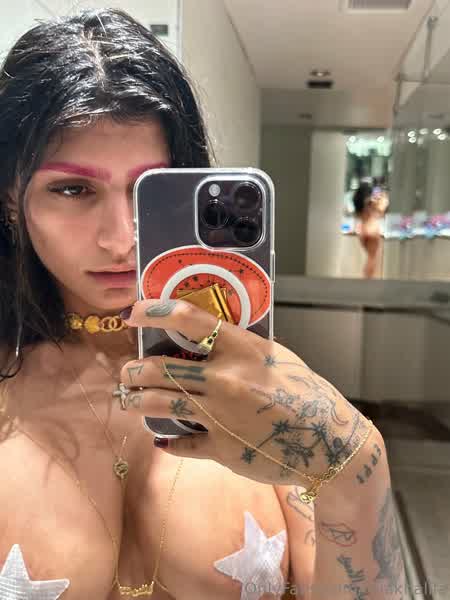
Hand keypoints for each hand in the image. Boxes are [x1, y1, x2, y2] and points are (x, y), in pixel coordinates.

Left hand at [120, 299, 371, 487]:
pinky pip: (183, 444)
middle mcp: (226, 379)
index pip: (191, 320)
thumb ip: (241, 348)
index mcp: (243, 349)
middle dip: (135, 369)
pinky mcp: (221, 449)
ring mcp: (220, 415)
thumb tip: (207, 340)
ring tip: (129, 399)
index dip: (157, 312)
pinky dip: (170, 442)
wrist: (328, 442)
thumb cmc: (307, 393)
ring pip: (162, 404)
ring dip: (138, 401)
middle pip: (163, 368)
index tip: (135, 312)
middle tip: (127, 371)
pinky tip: (163, 441)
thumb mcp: (276, 357)